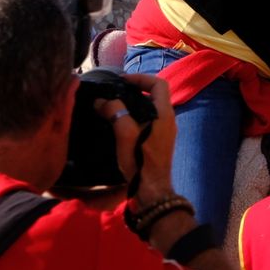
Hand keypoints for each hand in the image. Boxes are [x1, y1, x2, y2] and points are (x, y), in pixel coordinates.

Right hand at [98, 73, 176, 202]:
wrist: (151, 191)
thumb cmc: (140, 159)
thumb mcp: (124, 132)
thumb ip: (114, 112)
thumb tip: (101, 102)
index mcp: (164, 113)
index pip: (158, 84)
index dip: (141, 78)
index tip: (123, 80)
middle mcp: (168, 120)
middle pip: (155, 96)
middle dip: (135, 90)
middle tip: (116, 93)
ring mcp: (165, 133)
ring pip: (151, 110)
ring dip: (133, 105)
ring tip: (113, 107)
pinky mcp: (158, 144)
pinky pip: (148, 122)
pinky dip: (135, 118)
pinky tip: (119, 126)